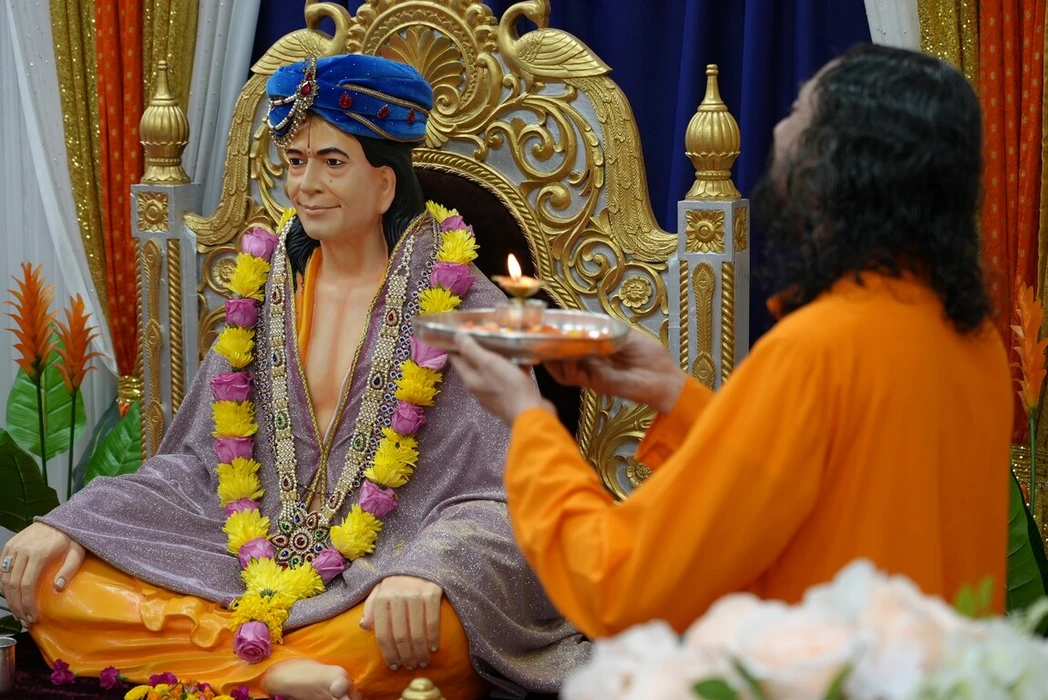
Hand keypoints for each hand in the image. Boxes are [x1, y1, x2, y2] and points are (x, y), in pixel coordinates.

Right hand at [0, 523, 84, 626]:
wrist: (61, 519)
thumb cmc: (71, 537)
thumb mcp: (77, 553)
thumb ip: (68, 571)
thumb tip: (57, 589)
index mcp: (39, 553)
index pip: (27, 584)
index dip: (27, 603)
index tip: (32, 616)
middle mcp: (22, 550)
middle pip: (13, 584)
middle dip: (17, 605)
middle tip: (24, 619)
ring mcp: (13, 547)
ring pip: (4, 578)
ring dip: (9, 598)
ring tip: (18, 612)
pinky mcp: (9, 545)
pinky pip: (1, 568)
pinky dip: (4, 584)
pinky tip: (11, 596)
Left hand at [360, 575, 442, 670]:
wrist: (423, 558)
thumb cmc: (398, 578)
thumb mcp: (380, 588)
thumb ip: (371, 607)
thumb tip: (364, 627)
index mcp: (382, 597)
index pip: (383, 633)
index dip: (388, 653)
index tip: (393, 666)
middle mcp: (398, 595)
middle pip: (401, 636)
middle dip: (405, 656)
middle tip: (410, 667)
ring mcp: (416, 593)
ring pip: (417, 632)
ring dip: (420, 652)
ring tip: (421, 662)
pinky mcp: (432, 592)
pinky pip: (432, 622)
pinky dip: (433, 639)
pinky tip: (433, 649)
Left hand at [448, 333, 553, 423]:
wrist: (531, 414)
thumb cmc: (509, 387)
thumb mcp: (489, 363)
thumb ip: (471, 349)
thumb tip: (455, 336)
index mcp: (470, 378)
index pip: (455, 356)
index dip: (457, 340)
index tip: (465, 326)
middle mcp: (478, 386)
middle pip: (474, 361)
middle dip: (480, 344)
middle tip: (490, 329)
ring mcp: (493, 392)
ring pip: (491, 367)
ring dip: (498, 354)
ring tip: (507, 339)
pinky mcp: (509, 395)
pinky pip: (506, 375)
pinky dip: (512, 365)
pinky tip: (522, 357)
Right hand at [545, 329, 685, 414]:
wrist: (662, 377)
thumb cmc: (649, 355)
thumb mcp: (625, 333)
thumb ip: (604, 328)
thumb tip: (584, 321)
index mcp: (595, 348)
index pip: (569, 341)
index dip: (556, 334)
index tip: (546, 323)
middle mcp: (589, 361)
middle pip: (559, 356)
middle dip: (546, 346)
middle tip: (537, 334)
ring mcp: (590, 373)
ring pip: (560, 369)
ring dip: (552, 356)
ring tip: (548, 343)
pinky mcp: (594, 383)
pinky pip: (573, 376)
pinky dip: (567, 365)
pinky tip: (567, 353)